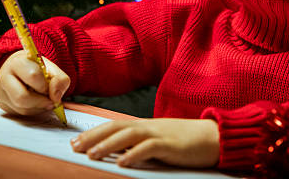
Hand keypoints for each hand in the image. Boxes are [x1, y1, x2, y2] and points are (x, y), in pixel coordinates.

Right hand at [0, 50, 69, 115]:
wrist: (19, 69)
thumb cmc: (36, 68)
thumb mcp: (51, 68)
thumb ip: (60, 80)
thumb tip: (55, 97)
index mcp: (18, 62)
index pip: (32, 76)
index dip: (45, 85)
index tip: (49, 87)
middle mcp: (4, 76)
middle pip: (22, 98)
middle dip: (41, 102)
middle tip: (49, 100)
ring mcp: (0, 92)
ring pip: (22, 109)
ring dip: (38, 108)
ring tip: (42, 99)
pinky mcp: (1, 104)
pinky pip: (19, 114)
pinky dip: (32, 111)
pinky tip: (34, 102)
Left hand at [70, 118, 219, 168]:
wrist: (215, 136)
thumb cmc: (188, 141)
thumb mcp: (161, 140)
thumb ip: (142, 144)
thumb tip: (121, 152)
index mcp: (145, 125)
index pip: (114, 125)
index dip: (94, 132)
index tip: (77, 140)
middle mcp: (149, 126)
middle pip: (115, 128)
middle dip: (93, 136)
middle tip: (74, 145)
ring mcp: (159, 134)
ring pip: (128, 136)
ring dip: (107, 144)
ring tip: (91, 154)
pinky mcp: (170, 144)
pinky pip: (148, 148)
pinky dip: (133, 154)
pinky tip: (121, 162)